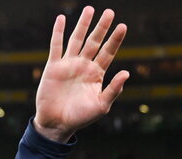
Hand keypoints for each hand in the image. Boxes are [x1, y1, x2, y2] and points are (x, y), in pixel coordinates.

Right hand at [34, 6, 128, 142]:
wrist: (57, 124)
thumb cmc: (81, 118)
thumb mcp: (101, 105)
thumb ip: (114, 89)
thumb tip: (127, 73)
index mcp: (96, 74)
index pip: (108, 52)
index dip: (115, 39)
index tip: (123, 26)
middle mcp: (84, 66)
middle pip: (94, 42)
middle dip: (102, 27)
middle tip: (110, 12)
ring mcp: (69, 65)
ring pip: (77, 39)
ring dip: (83, 25)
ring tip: (90, 9)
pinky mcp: (54, 67)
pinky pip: (56, 46)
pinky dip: (58, 32)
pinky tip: (61, 19)